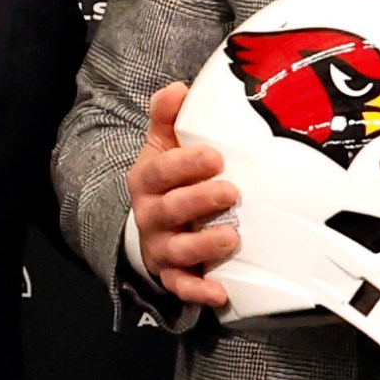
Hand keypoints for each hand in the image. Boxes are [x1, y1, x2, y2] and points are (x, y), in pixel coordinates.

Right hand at [125, 82, 236, 307]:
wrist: (151, 222)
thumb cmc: (167, 177)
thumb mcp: (163, 144)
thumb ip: (169, 116)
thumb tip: (179, 87)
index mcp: (147, 180)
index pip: (161, 171)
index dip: (185, 164)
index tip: (214, 156)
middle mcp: (151, 215)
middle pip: (170, 210)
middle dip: (200, 201)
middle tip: (230, 191)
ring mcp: (161, 247)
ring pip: (178, 250)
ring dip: (204, 244)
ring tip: (232, 236)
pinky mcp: (172, 274)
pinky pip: (181, 287)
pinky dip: (199, 292)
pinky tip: (220, 292)